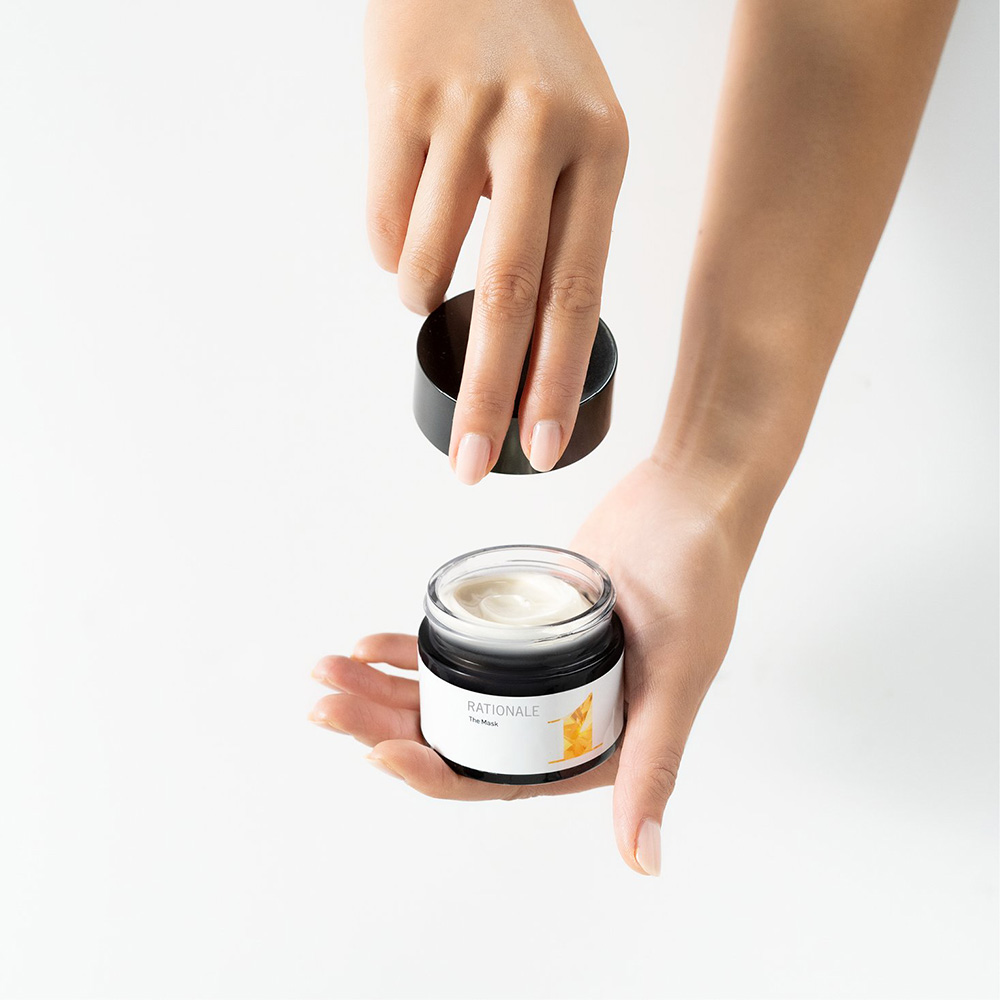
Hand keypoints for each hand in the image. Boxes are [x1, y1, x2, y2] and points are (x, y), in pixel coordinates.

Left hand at [308, 459, 750, 873]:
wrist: (692, 502)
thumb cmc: (699, 582)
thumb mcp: (676, 678)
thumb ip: (654, 765)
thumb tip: (643, 863)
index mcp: (592, 746)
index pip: (494, 779)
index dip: (429, 774)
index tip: (374, 752)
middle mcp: (556, 718)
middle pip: (453, 737)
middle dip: (383, 727)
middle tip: (324, 707)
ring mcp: (534, 673)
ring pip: (444, 695)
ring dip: (383, 690)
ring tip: (327, 673)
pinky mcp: (520, 630)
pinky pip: (455, 649)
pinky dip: (410, 650)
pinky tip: (369, 645)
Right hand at [365, 0, 627, 481]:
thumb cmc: (527, 64)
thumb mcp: (575, 133)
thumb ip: (561, 230)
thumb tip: (525, 345)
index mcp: (601, 150)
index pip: (581, 291)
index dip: (556, 380)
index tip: (539, 449)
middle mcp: (540, 129)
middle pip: (511, 296)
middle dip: (487, 394)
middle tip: (468, 465)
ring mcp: (466, 113)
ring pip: (428, 262)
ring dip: (422, 300)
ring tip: (426, 290)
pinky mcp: (400, 101)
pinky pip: (382, 223)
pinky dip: (391, 253)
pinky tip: (406, 224)